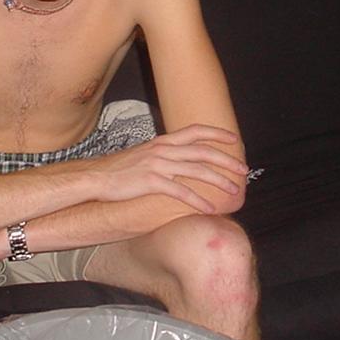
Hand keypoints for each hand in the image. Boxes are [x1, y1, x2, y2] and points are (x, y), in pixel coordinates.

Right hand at [85, 124, 246, 213]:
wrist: (96, 178)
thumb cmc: (120, 170)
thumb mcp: (144, 155)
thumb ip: (163, 154)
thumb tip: (180, 159)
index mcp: (163, 141)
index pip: (195, 131)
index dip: (217, 133)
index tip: (234, 139)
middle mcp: (163, 150)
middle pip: (203, 151)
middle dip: (227, 160)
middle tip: (243, 170)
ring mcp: (158, 165)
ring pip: (197, 170)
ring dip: (219, 181)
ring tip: (234, 191)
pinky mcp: (151, 182)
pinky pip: (181, 191)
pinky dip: (198, 200)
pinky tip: (210, 208)